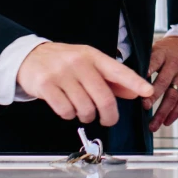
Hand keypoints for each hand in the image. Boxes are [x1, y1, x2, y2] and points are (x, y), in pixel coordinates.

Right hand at [15, 42, 154, 126]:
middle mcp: (79, 63)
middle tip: (109, 120)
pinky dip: (68, 115)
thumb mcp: (89, 64)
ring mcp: (61, 74)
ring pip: (84, 108)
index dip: (135, 82)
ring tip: (81, 109)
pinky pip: (65, 111)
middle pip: (103, 97)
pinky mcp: (46, 85)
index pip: (118, 70)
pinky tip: (67, 107)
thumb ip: (112, 79)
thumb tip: (134, 93)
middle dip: (109, 115)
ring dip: (86, 115)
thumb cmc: (64, 62)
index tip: (148, 92)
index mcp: (93, 56)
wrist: (29, 57)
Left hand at [143, 36, 177, 130]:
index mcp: (163, 53)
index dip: (145, 75)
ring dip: (163, 112)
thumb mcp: (158, 47)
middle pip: (163, 82)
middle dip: (152, 97)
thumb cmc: (172, 48)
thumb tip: (127, 77)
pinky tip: (167, 121)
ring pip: (173, 95)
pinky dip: (176, 112)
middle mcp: (175, 63)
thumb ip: (147, 62)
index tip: (136, 87)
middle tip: (144, 108)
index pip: (153, 63)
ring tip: (153, 125)